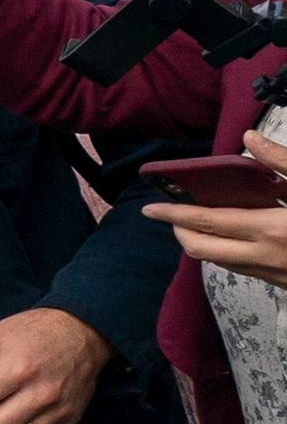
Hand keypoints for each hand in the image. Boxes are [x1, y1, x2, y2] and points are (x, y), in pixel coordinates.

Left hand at [145, 129, 286, 289]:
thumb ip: (283, 162)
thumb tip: (249, 139)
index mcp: (271, 230)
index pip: (206, 223)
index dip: (173, 215)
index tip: (150, 207)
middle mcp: (266, 258)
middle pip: (202, 250)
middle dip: (180, 232)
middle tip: (174, 212)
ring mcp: (276, 275)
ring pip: (221, 263)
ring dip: (204, 243)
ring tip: (202, 220)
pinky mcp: (286, 284)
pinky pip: (245, 269)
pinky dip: (230, 252)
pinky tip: (239, 234)